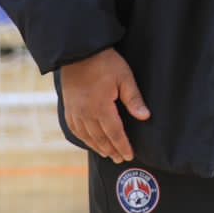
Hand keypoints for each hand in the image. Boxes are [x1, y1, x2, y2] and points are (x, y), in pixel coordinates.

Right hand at [59, 47, 150, 162]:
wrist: (78, 53)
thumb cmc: (105, 63)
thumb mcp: (124, 78)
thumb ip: (134, 99)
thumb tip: (145, 117)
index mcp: (101, 108)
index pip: (115, 133)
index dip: (122, 146)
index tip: (129, 155)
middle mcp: (85, 114)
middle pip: (100, 138)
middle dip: (112, 150)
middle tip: (120, 159)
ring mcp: (75, 112)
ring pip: (87, 136)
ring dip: (98, 147)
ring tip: (107, 154)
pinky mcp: (68, 108)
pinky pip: (75, 129)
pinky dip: (83, 138)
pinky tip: (88, 141)